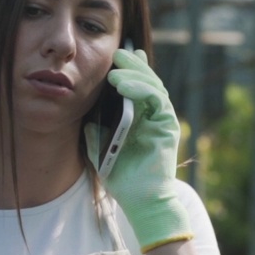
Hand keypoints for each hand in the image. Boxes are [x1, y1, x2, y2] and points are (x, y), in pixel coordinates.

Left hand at [85, 48, 192, 251]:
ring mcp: (162, 120)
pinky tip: (124, 86)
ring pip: (153, 86)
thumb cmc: (122, 179)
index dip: (130, 70)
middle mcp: (153, 117)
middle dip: (133, 65)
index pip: (137, 88)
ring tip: (115, 69)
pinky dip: (141, 89)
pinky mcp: (168, 127)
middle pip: (147, 81)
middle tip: (117, 52)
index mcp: (140, 119)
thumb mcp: (100, 151)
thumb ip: (95, 134)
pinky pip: (157, 100)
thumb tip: (87, 120)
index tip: (116, 57)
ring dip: (135, 74)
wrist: (140, 201)